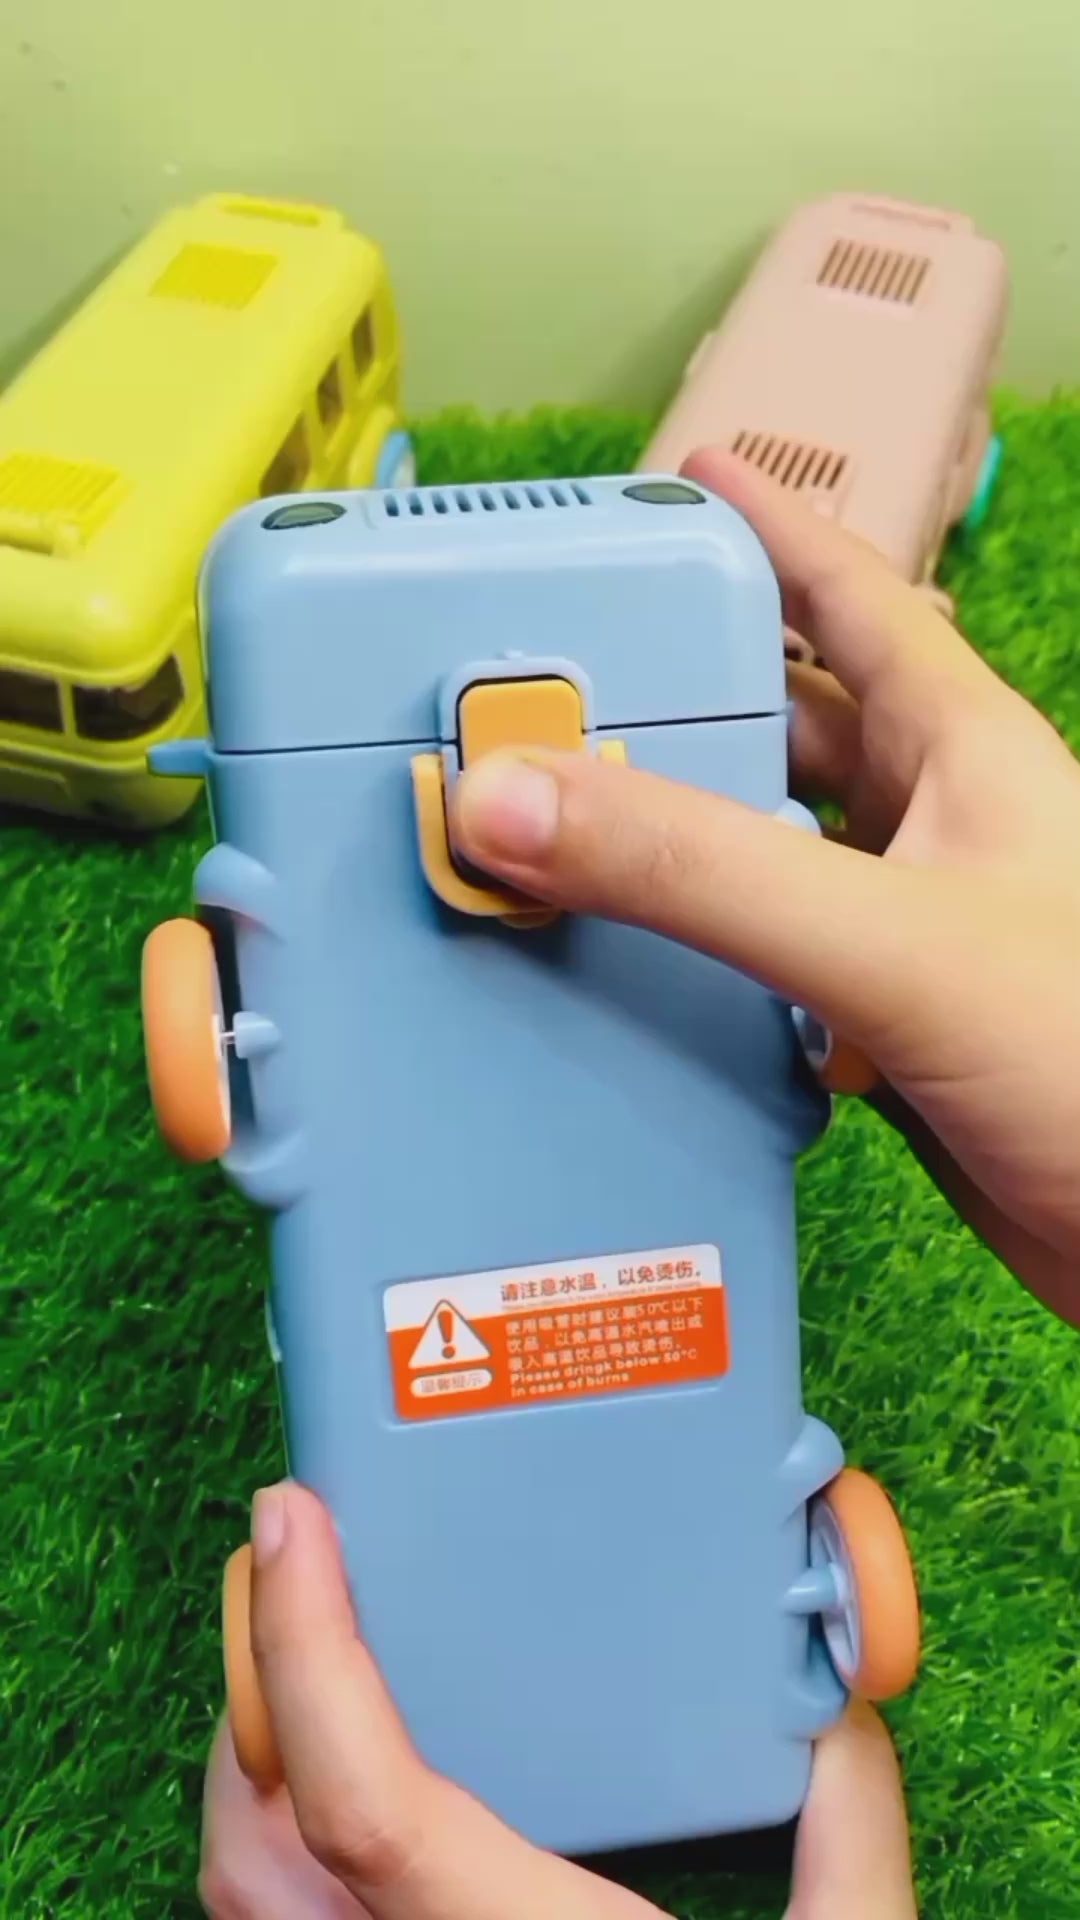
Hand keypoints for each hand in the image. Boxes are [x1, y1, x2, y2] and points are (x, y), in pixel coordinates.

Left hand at [200, 1483, 915, 1918]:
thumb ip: (850, 1844)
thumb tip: (838, 1711)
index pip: (363, 1801)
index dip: (305, 1646)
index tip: (290, 1516)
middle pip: (246, 1849)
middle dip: (245, 1687)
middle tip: (291, 1565)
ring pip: (236, 1905)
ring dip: (245, 1766)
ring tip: (301, 1659)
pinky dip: (267, 1852)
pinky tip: (328, 1802)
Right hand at [446, 449, 1079, 1322]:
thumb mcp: (890, 943)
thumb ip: (704, 872)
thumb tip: (513, 796)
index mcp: (961, 751)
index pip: (856, 595)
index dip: (770, 527)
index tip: (678, 478)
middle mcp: (937, 823)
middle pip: (791, 719)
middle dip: (685, 689)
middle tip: (559, 677)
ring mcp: (915, 925)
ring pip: (774, 842)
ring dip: (682, 829)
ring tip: (561, 814)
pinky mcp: (892, 1024)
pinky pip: (773, 953)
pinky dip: (701, 949)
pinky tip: (633, 964)